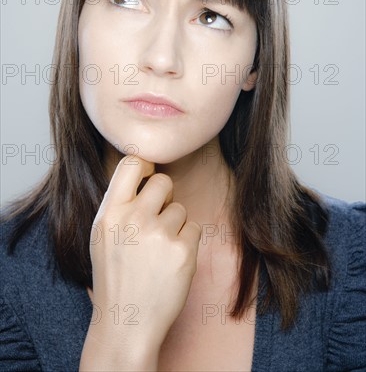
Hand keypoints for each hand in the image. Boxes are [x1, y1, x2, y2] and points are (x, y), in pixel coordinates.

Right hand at [79, 155, 200, 370]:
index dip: (145, 167)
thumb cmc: (115, 276)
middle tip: (157, 219)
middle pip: (164, 181)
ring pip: (180, 208)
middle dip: (165, 196)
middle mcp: (133, 218)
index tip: (148, 178)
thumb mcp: (102, 235)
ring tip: (159, 251)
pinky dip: (187, 243)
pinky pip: (194, 228)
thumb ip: (119, 204)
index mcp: (109, 213)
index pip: (131, 163)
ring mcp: (159, 234)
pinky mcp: (183, 250)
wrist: (127, 323)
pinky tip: (171, 262)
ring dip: (175, 225)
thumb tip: (144, 169)